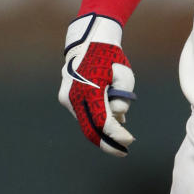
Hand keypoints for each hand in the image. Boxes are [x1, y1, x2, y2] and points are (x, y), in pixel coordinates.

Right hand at [59, 15, 135, 155]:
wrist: (88, 41)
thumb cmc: (110, 57)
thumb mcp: (124, 75)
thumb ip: (123, 98)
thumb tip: (119, 118)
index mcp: (89, 89)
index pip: (103, 122)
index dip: (116, 135)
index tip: (129, 142)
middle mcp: (74, 96)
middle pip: (90, 129)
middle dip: (107, 143)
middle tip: (122, 152)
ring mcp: (67, 97)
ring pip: (85, 123)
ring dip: (102, 130)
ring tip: (120, 133)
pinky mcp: (65, 97)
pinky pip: (81, 115)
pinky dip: (94, 120)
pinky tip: (109, 120)